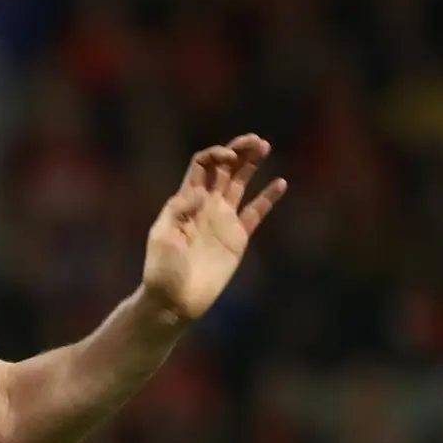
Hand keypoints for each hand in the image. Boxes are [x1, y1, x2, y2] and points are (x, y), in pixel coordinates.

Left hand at [135, 136, 286, 328]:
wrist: (174, 302)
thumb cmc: (162, 270)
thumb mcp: (162, 237)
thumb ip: (179, 212)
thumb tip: (200, 194)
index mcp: (185, 200)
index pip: (203, 165)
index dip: (215, 155)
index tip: (228, 157)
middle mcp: (206, 205)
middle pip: (225, 169)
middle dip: (238, 151)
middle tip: (256, 141)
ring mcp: (223, 220)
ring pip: (240, 184)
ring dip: (252, 165)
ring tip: (265, 146)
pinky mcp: (237, 239)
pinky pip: (255, 213)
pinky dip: (268, 198)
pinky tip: (280, 183)